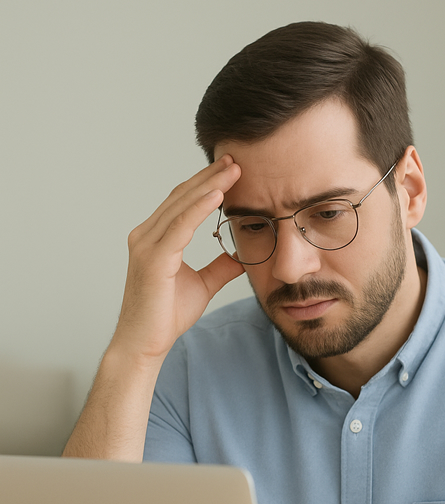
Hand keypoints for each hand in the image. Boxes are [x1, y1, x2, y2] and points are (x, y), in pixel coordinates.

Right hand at [111, 155, 243, 364]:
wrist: (145, 344)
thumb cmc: (165, 316)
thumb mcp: (202, 285)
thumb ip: (220, 267)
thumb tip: (240, 257)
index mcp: (156, 239)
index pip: (184, 202)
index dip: (207, 184)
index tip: (232, 170)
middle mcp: (146, 235)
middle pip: (183, 196)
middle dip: (210, 176)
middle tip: (236, 159)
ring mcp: (146, 245)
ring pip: (182, 206)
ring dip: (209, 185)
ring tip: (233, 169)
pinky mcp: (152, 258)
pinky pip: (179, 226)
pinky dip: (199, 208)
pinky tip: (218, 194)